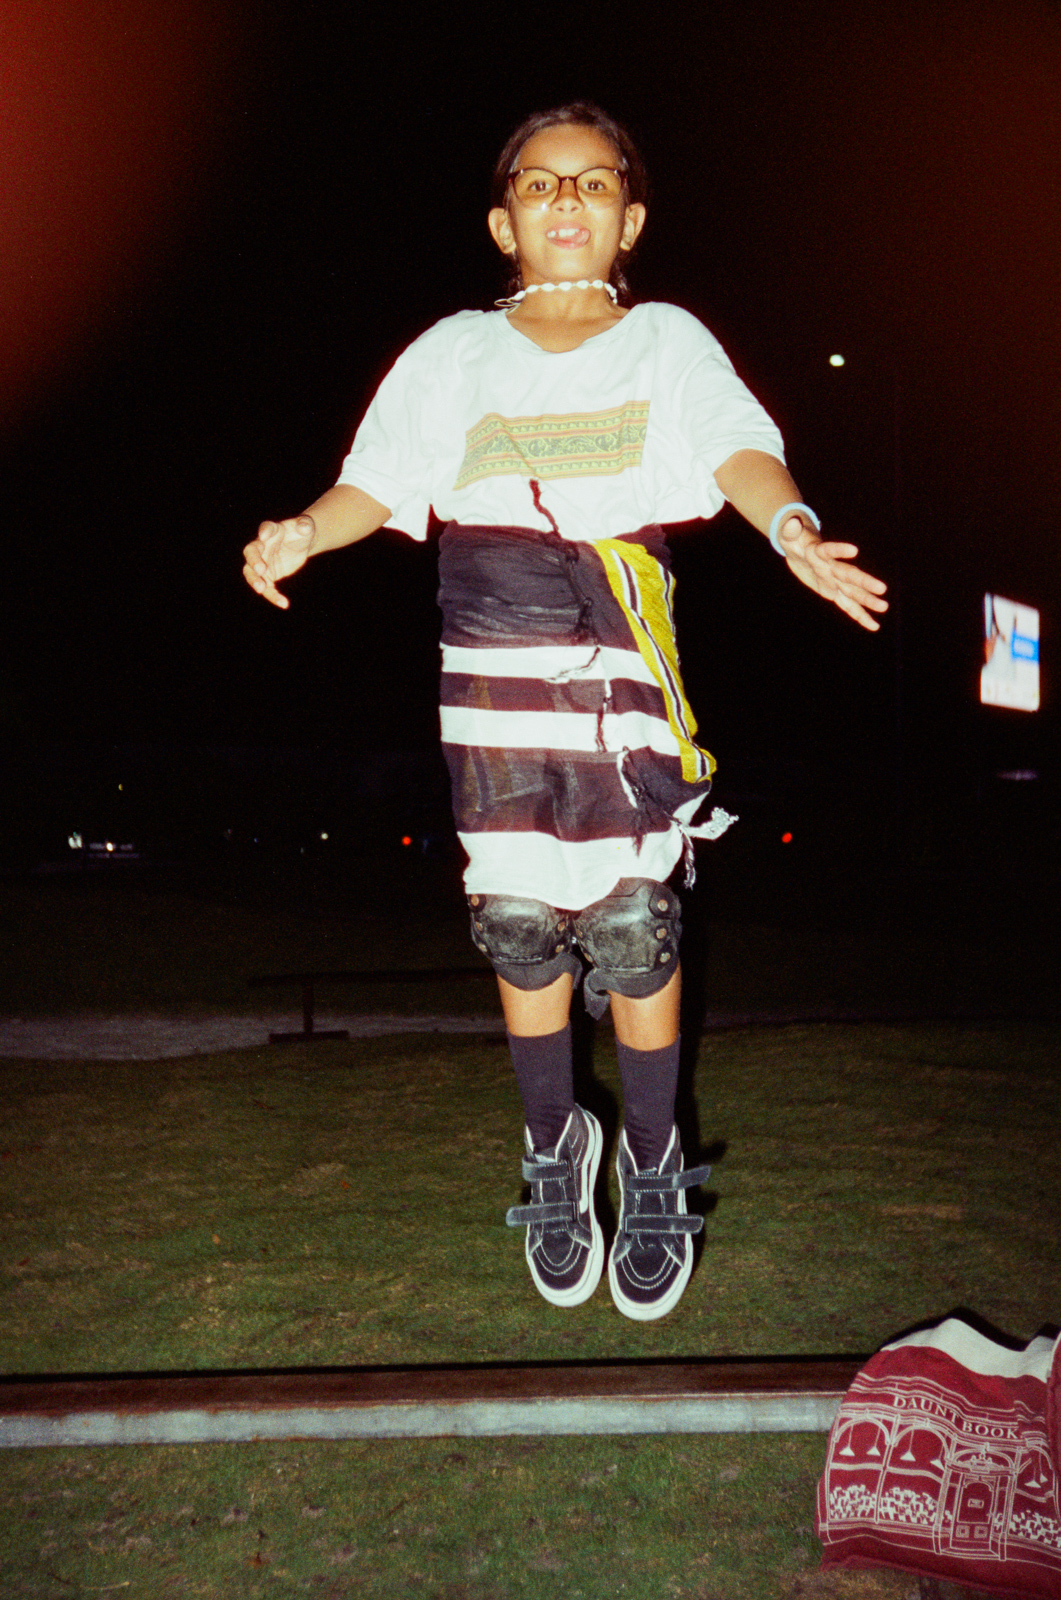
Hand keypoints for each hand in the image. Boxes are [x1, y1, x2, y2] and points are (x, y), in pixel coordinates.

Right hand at [242, 515, 315, 609]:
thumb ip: (304, 525)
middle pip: (251, 552)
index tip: (264, 536)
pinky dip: (273, 596)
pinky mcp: (268, 575)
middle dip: (254, 560)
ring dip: (255, 581)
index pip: (266, 528)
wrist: (301, 545)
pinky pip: (267, 587)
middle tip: (261, 569)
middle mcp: (262, 546)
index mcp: (272, 530)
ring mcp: (262, 561)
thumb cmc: (301, 532)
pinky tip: (283, 603)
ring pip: (252, 573)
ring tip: (261, 590)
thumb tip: (304, 527)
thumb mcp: (306, 526)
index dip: (264, 532)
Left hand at [776, 516, 888, 631]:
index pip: (829, 550)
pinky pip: (847, 606)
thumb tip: (791, 523)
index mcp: (820, 552)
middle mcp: (832, 567)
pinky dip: (859, 616)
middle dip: (864, 583)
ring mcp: (835, 581)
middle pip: (849, 575)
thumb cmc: (795, 540)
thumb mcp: (788, 535)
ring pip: (852, 593)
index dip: (839, 550)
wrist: (802, 549)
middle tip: (882, 588)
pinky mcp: (833, 593)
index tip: (854, 550)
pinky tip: (874, 626)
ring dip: (867, 601)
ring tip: (884, 607)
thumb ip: (790, 531)